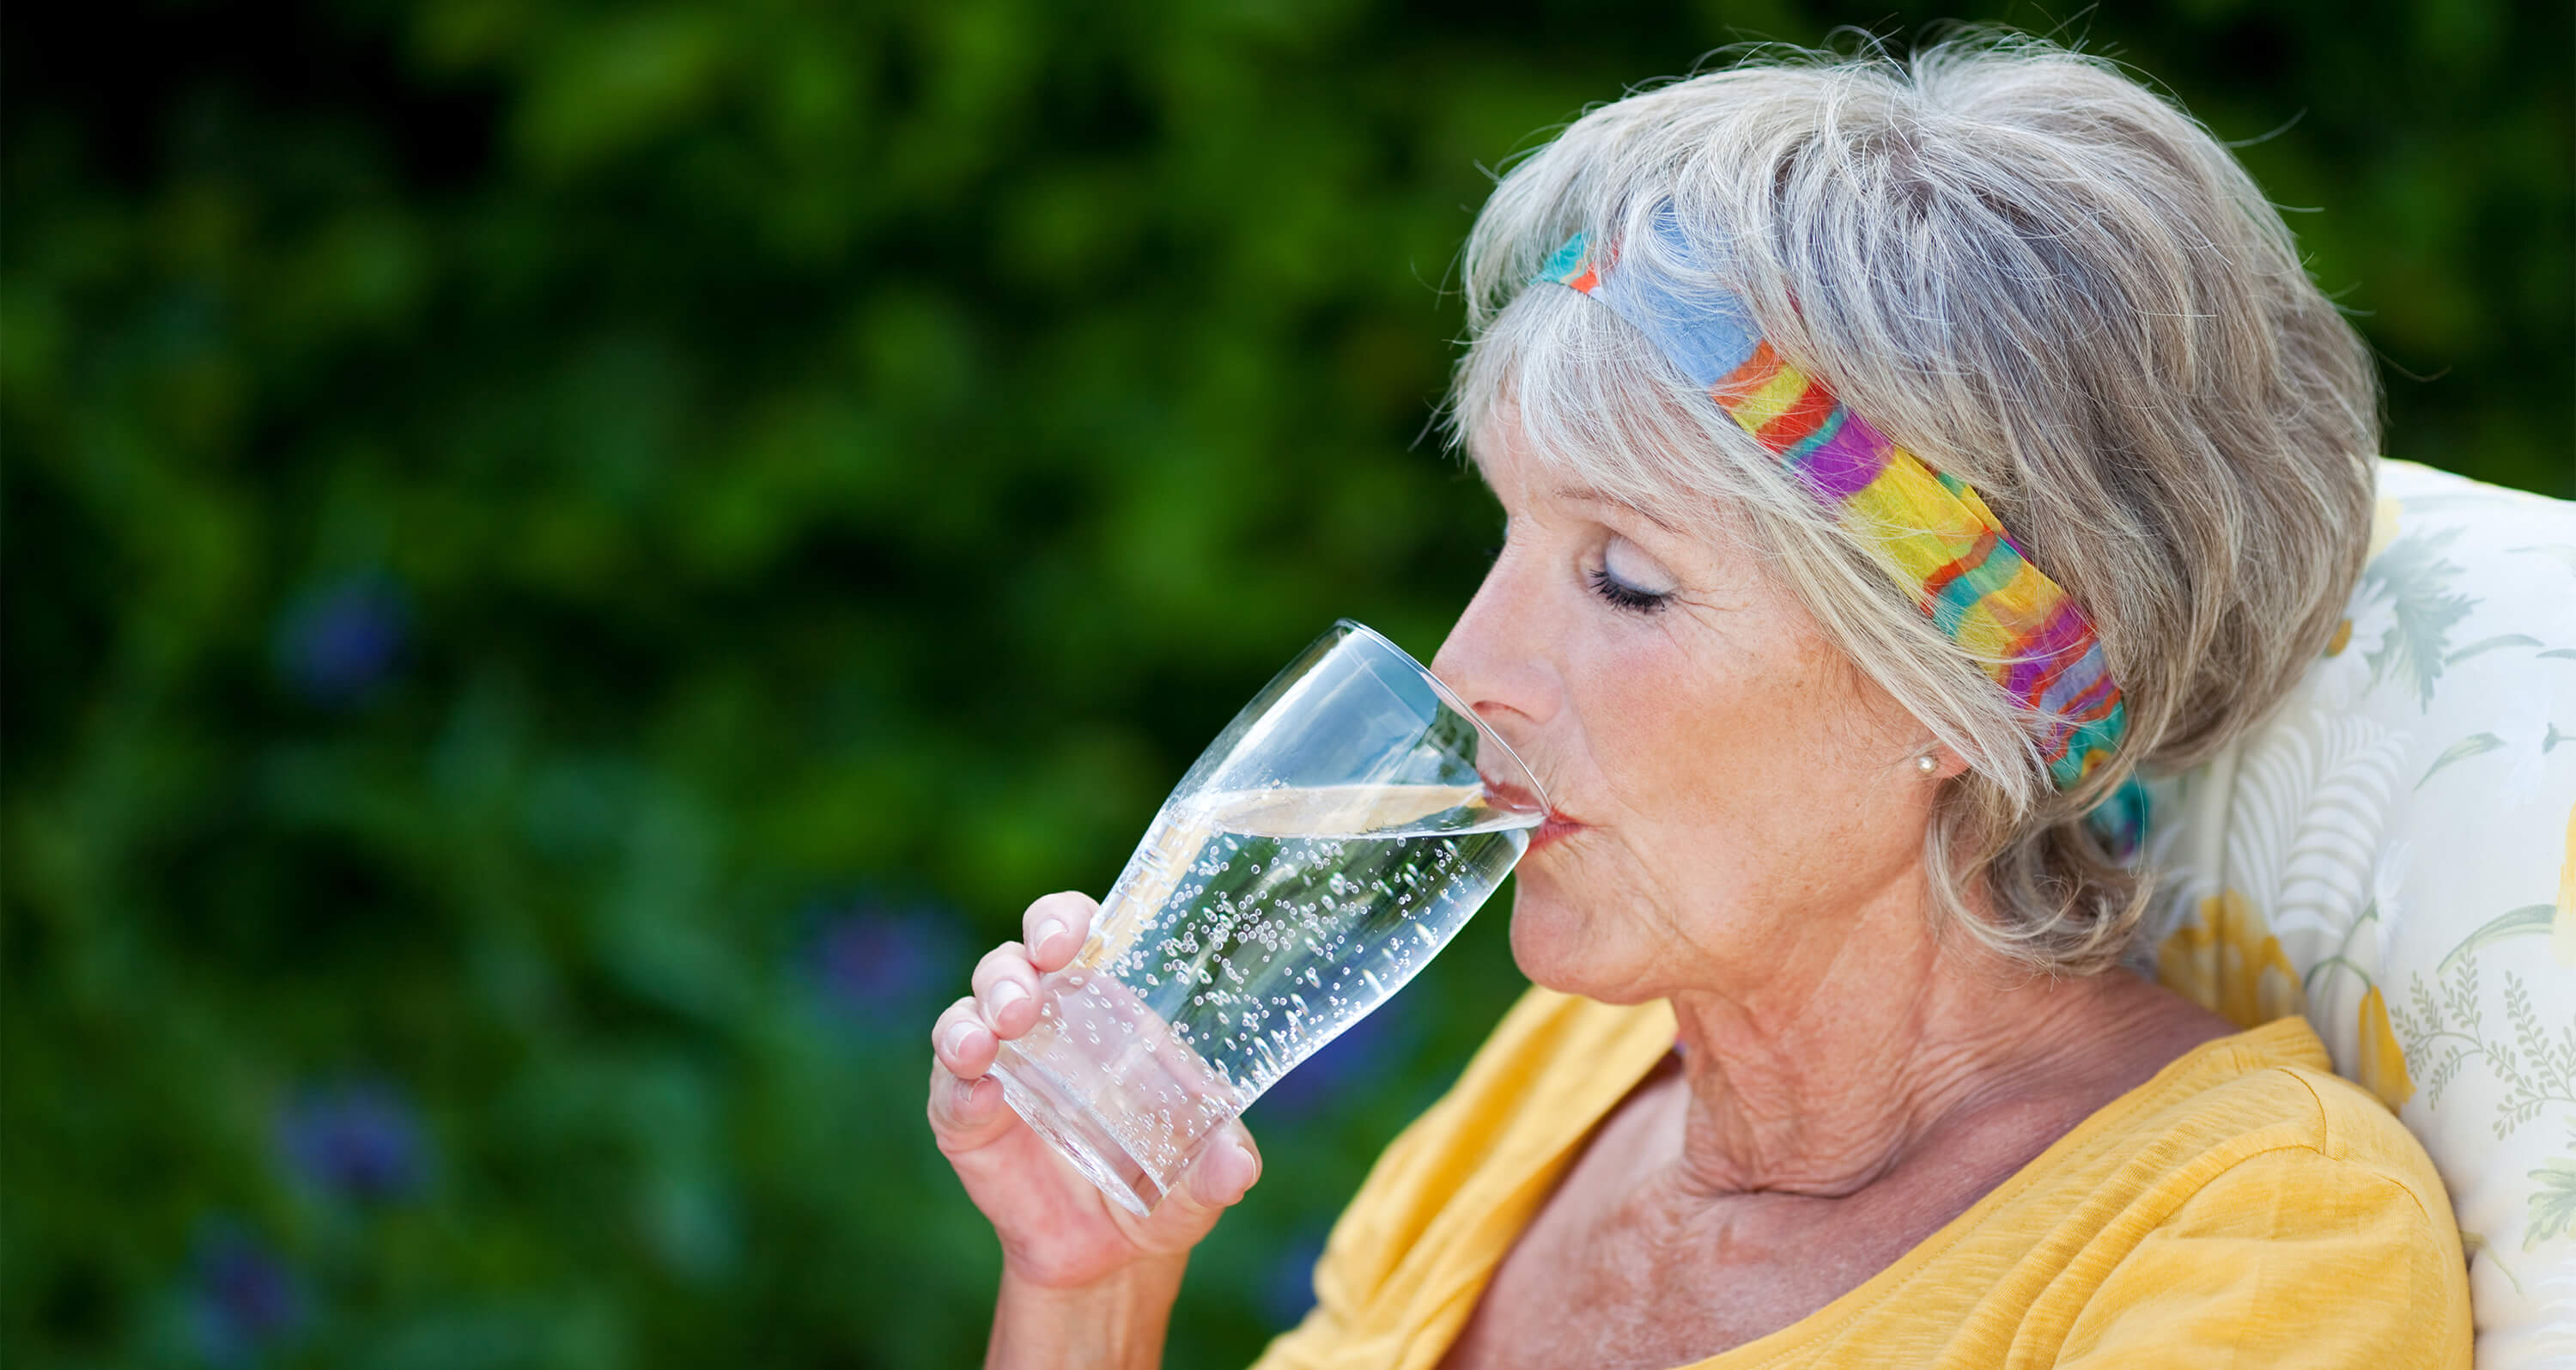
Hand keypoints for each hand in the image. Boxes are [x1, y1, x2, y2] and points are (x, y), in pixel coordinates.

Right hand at [927, 892, 1263, 1291]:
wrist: (1109, 1257)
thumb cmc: (1164, 1187)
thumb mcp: (1202, 1180)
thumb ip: (1222, 1168)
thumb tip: (1238, 1163)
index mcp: (1105, 1008)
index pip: (1074, 934)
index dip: (1062, 919)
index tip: (1067, 936)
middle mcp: (1044, 1022)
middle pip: (1012, 964)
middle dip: (1012, 970)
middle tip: (1026, 1001)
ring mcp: (1000, 1067)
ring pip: (969, 1014)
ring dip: (975, 1019)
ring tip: (991, 1041)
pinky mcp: (965, 1118)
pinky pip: (950, 1089)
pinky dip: (958, 1087)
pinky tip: (977, 1096)